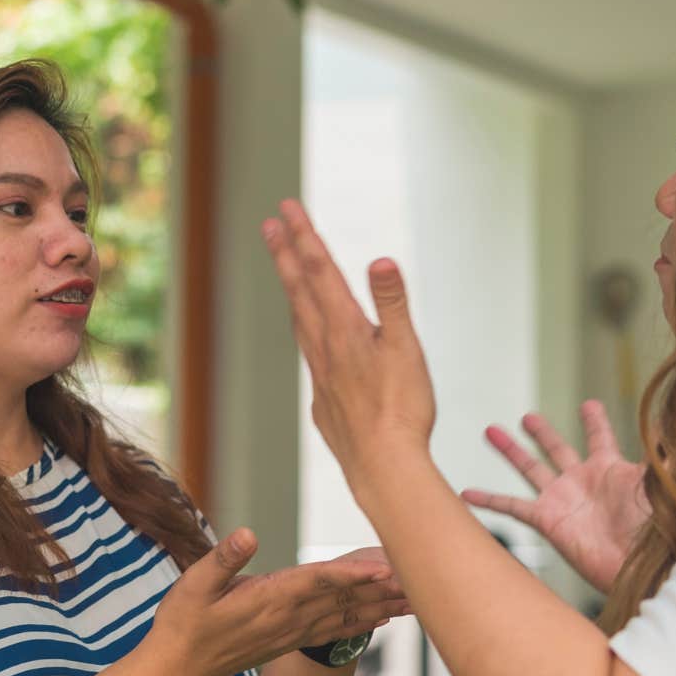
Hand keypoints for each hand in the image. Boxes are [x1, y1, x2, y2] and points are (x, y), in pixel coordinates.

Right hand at [144, 529, 408, 675]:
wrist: (173, 674)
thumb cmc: (180, 625)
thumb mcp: (191, 585)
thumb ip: (223, 560)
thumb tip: (247, 534)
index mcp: (268, 600)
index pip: (319, 581)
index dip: (354, 572)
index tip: (386, 566)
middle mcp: (287, 619)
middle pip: (345, 598)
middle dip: (384, 587)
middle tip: (425, 577)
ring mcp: (290, 633)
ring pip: (347, 616)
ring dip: (382, 605)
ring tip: (418, 597)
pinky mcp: (287, 642)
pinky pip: (335, 631)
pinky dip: (362, 623)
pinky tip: (383, 619)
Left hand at [261, 200, 435, 489]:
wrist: (383, 468)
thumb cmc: (401, 410)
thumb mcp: (406, 350)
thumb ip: (392, 303)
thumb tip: (380, 259)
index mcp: (345, 329)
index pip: (321, 272)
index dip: (304, 237)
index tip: (287, 208)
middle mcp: (325, 348)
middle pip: (301, 291)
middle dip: (287, 254)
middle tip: (270, 224)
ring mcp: (321, 375)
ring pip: (300, 322)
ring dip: (292, 290)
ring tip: (285, 269)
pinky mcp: (324, 401)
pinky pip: (309, 355)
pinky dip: (305, 332)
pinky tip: (311, 338)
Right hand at [462, 401, 649, 592]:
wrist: (640, 569)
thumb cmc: (655, 530)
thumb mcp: (660, 485)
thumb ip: (662, 456)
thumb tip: (671, 427)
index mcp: (611, 469)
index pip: (600, 438)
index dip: (594, 421)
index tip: (588, 404)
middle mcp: (582, 482)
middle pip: (557, 448)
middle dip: (542, 432)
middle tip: (529, 417)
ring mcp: (562, 500)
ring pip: (530, 468)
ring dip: (510, 450)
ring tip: (491, 430)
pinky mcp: (547, 520)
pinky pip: (512, 506)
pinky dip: (489, 499)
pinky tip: (466, 493)